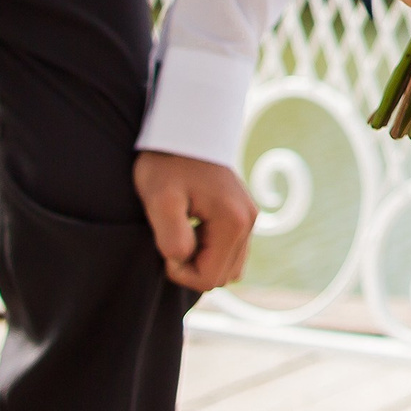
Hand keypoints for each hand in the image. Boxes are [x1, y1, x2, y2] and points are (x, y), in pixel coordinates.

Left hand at [134, 152, 257, 291]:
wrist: (182, 130)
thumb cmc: (167, 163)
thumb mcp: (159, 199)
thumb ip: (172, 237)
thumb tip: (184, 259)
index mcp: (234, 221)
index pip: (210, 279)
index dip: (181, 272)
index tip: (164, 244)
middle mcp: (250, 221)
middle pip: (223, 277)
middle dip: (193, 267)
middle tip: (172, 236)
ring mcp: (250, 217)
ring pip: (230, 266)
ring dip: (203, 259)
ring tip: (184, 231)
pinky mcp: (244, 213)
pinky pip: (232, 250)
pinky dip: (211, 249)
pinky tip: (193, 225)